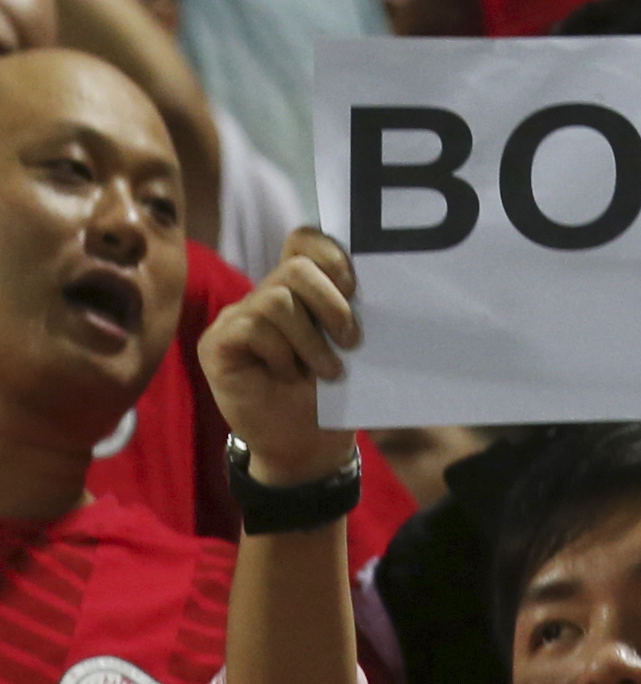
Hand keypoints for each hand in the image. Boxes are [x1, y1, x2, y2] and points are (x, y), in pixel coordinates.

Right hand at [197, 228, 360, 487]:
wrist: (309, 443)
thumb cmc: (333, 393)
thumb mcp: (352, 349)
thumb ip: (352, 312)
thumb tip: (380, 282)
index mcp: (301, 290)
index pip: (305, 241)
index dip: (330, 253)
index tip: (356, 286)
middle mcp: (265, 296)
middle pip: (295, 268)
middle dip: (332, 304)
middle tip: (352, 341)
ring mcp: (237, 317)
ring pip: (277, 301)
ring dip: (310, 341)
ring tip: (325, 371)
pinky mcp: (217, 343)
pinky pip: (252, 329)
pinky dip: (280, 355)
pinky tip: (286, 376)